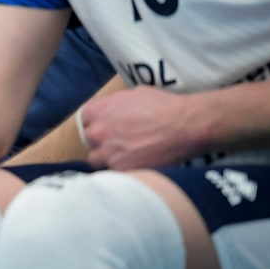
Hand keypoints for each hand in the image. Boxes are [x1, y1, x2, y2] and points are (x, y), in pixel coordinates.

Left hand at [80, 87, 199, 169]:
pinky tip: (135, 166)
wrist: (185, 126)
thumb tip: (112, 111)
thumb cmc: (164, 106)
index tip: (103, 128)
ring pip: (96, 160)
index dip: (95, 123)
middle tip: (116, 143)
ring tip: (124, 157)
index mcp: (100, 110)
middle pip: (89, 140)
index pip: (84, 119)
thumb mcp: (133, 95)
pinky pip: (113, 173)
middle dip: (100, 141)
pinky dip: (122, 171)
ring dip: (107, 158)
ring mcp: (108, 153)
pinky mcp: (122, 170)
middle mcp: (99, 132)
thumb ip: (115, 105)